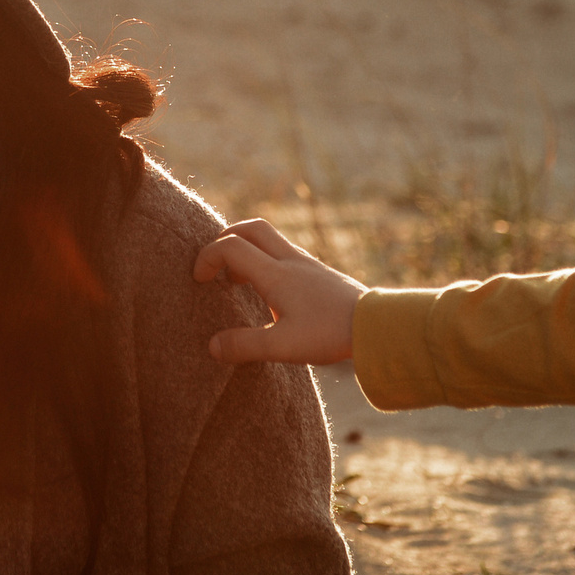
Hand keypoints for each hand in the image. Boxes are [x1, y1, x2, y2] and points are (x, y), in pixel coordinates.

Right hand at [193, 218, 365, 364]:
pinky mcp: (318, 273)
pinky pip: (284, 253)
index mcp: (276, 274)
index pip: (230, 247)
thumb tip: (212, 346)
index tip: (198, 280)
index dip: (206, 257)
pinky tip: (270, 293)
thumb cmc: (330, 333)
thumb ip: (245, 346)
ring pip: (269, 239)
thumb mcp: (283, 346)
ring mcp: (306, 264)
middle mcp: (290, 261)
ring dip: (246, 251)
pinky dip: (265, 262)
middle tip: (215, 267)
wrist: (376, 325)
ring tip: (237, 284)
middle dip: (225, 239)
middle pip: (251, 228)